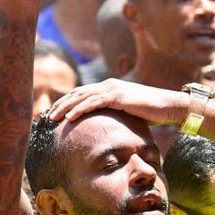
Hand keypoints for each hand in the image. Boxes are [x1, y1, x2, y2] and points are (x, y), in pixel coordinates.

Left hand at [48, 78, 186, 125]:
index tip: (53, 112)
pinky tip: (69, 117)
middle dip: (60, 104)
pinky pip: (94, 102)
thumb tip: (105, 129)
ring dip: (64, 107)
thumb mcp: (128, 114)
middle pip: (77, 93)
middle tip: (46, 115)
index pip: (82, 94)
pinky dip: (79, 109)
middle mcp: (108, 85)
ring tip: (52, 117)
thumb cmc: (151, 113)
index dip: (66, 102)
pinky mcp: (117, 96)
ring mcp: (112, 89)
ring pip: (81, 97)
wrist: (168, 107)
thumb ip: (115, 116)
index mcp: (108, 88)